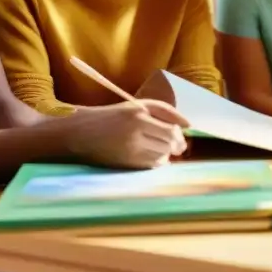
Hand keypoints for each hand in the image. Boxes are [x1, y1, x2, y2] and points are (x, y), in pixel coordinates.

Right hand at [61, 99, 188, 168]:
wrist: (82, 132)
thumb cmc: (114, 116)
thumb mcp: (137, 106)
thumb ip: (164, 111)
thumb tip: (189, 125)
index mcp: (138, 114)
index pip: (171, 129)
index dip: (181, 134)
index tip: (184, 134)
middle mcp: (135, 131)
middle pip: (169, 143)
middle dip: (177, 145)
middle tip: (178, 145)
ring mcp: (130, 149)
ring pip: (162, 155)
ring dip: (168, 153)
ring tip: (162, 148)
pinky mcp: (126, 163)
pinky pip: (152, 165)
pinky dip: (158, 162)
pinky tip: (152, 155)